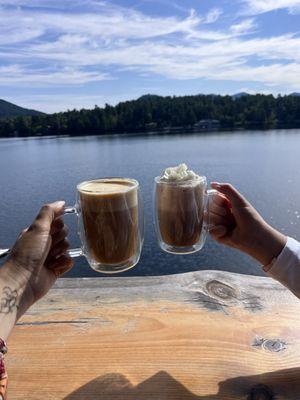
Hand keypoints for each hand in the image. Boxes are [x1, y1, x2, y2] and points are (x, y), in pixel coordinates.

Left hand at [4, 201, 72, 317]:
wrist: (23, 281)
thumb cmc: (26, 254)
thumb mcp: (38, 227)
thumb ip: (49, 212)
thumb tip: (61, 203)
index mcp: (38, 232)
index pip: (57, 222)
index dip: (58, 225)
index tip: (51, 231)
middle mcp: (44, 243)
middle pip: (65, 234)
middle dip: (60, 240)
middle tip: (49, 246)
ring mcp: (50, 257)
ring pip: (68, 248)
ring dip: (61, 252)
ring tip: (50, 258)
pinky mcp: (56, 269)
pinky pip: (69, 261)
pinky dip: (64, 263)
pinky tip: (55, 266)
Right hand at [209, 183, 286, 265]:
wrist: (254, 237)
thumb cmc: (249, 218)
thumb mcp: (239, 200)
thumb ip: (227, 189)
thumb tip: (213, 183)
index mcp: (227, 204)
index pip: (213, 198)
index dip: (219, 201)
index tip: (228, 205)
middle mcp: (221, 213)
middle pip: (209, 208)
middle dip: (220, 212)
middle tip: (232, 217)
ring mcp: (218, 224)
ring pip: (208, 219)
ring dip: (221, 221)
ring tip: (231, 225)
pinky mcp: (217, 235)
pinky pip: (210, 230)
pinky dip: (219, 231)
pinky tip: (227, 232)